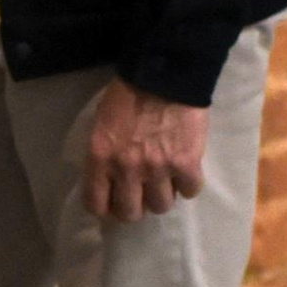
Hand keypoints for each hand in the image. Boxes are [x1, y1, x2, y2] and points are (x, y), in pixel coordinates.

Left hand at [80, 79, 208, 221]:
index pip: (96, 204)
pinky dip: (188, 184)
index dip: (105, 209)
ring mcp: (158, 169)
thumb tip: (109, 179)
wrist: (163, 74)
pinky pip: (190, 191)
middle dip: (135, 207)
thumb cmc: (127, 94)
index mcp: (100, 157)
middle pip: (130, 213)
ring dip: (162, 195)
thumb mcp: (101, 123)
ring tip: (164, 181)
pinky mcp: (187, 164)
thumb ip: (103, 154)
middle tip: (140, 195)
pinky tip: (185, 171)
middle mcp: (127, 169)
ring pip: (161, 206)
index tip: (112, 204)